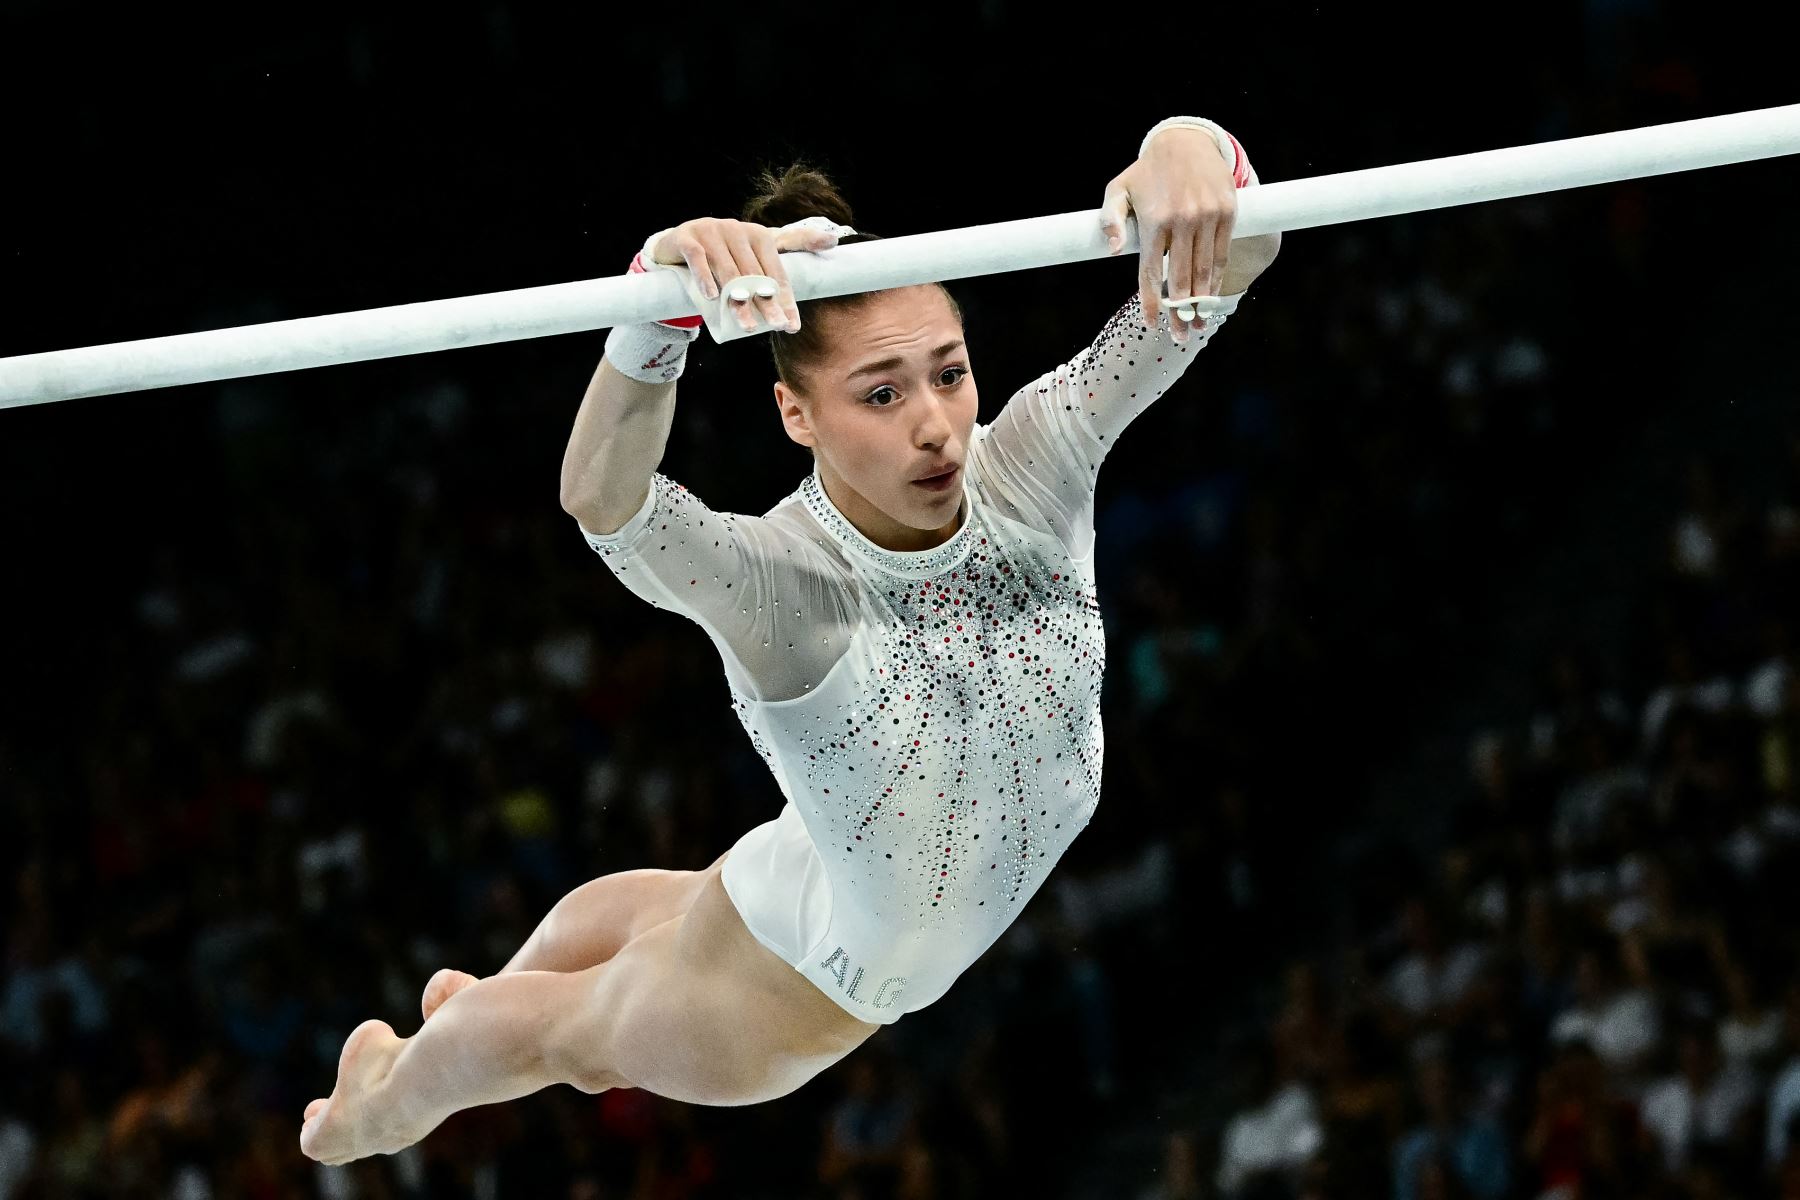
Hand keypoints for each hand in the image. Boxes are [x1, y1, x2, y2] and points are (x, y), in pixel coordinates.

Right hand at [649, 218, 842, 332]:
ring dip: (737, 299)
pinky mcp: (688, 237)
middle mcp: (737, 229)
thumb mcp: (757, 251)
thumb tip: (834, 240)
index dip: (786, 298)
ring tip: (746, 324)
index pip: (776, 271)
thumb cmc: (726, 253)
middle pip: (754, 274)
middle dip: (766, 303)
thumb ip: (792, 245)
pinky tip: (713, 296)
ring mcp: (711, 232)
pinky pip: (698, 259)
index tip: (792, 325)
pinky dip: (705, 278)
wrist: (679, 244)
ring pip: (728, 270)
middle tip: (775, 326)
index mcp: (758, 235)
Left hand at [1099, 127, 1267, 338]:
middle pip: (1180, 278)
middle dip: (1179, 311)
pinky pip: (1221, 254)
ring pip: (1205, 270)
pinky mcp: (1227, 213)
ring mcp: (1208, 218)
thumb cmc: (1147, 172)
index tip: (1152, 323)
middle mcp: (1182, 221)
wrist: (1186, 141)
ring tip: (1197, 324)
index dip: (1152, 301)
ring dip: (1202, 302)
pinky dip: (1216, 279)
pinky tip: (1211, 296)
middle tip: (1178, 335)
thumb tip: (1113, 251)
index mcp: (1154, 221)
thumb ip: (1110, 219)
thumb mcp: (1118, 189)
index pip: (1150, 272)